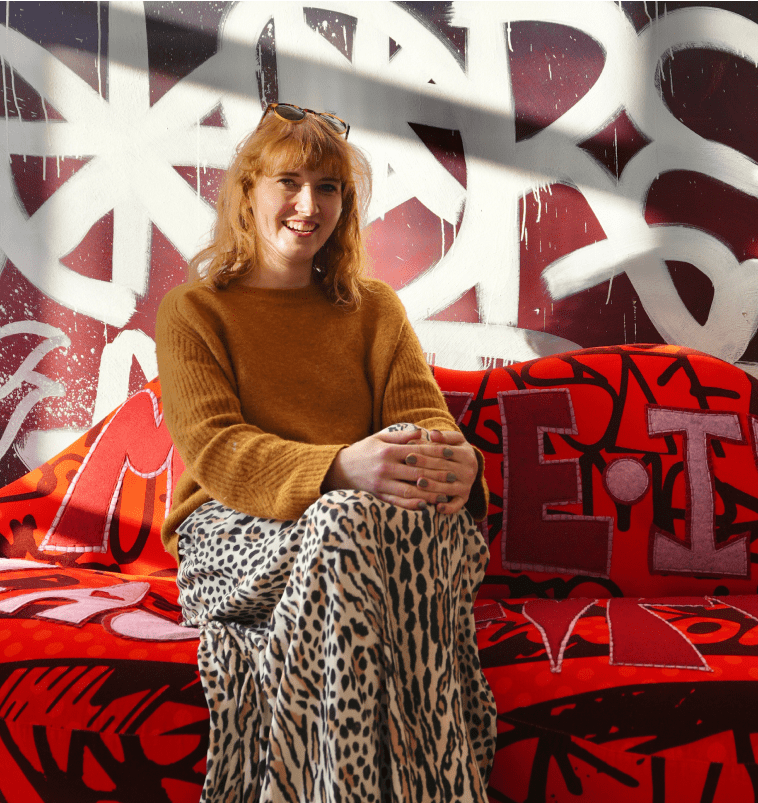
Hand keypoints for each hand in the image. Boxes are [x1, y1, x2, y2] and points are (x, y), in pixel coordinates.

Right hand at [322, 426, 442, 509]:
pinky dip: (412, 505)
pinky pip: (398, 502)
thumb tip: (422, 433)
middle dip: (437, 475)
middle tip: (454, 476)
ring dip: (429, 493)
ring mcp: (382, 484)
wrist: (338, 469)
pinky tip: (425, 506)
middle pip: (417, 472)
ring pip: (410, 490)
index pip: (418, 452)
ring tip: (445, 494)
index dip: (436, 453)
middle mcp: (386, 468)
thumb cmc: (363, 451)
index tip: (451, 453)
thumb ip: (401, 436)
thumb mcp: (379, 438)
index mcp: (388, 451)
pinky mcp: (378, 496)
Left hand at [410, 429, 477, 514]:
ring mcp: (467, 486)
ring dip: (433, 486)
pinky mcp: (464, 498)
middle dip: (425, 466)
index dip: (427, 451)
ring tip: (418, 483)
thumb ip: (443, 436)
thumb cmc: (454, 449)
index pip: (445, 452)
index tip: (409, 451)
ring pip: (448, 487)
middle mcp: (469, 471)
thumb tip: (433, 434)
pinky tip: (437, 508)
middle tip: (408, 464)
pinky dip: (448, 507)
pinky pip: (457, 505)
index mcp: (467, 454)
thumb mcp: (453, 440)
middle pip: (445, 469)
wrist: (467, 465)